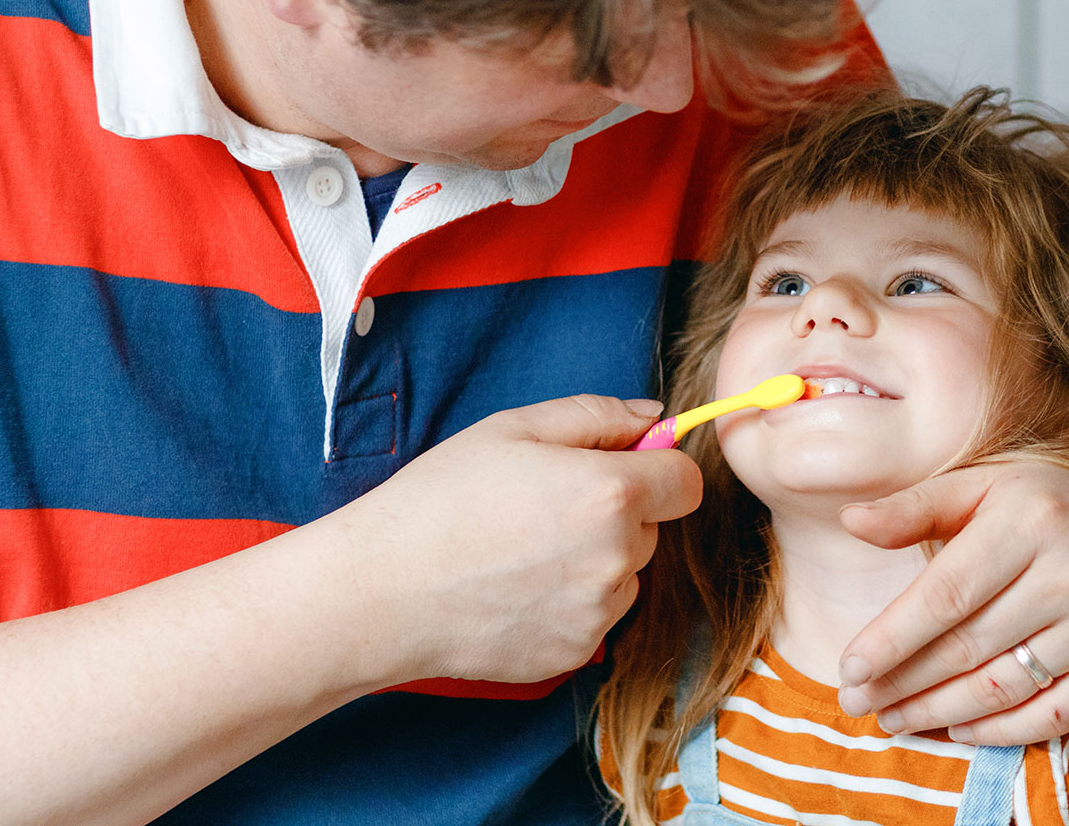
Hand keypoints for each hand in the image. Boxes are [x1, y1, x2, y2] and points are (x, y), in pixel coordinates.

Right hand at [336, 395, 701, 685]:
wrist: (381, 591)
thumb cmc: (439, 500)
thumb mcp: (513, 429)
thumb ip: (597, 416)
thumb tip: (653, 417)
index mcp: (611, 495)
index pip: (687, 483)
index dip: (658, 469)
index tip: (620, 467)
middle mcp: (617, 559)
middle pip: (652, 529)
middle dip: (615, 514)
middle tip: (541, 508)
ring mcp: (598, 614)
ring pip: (623, 575)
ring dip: (594, 561)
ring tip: (519, 551)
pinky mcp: (574, 653)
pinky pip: (593, 616)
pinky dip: (567, 602)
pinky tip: (512, 588)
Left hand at [832, 459, 1068, 743]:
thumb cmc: (1051, 496)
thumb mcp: (986, 482)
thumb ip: (918, 506)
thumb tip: (851, 521)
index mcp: (1030, 521)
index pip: (947, 594)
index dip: (893, 638)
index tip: (850, 668)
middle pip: (969, 646)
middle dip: (904, 682)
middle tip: (857, 702)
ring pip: (1005, 686)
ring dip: (940, 711)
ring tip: (895, 717)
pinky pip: (1056, 712)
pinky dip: (1002, 731)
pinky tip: (958, 729)